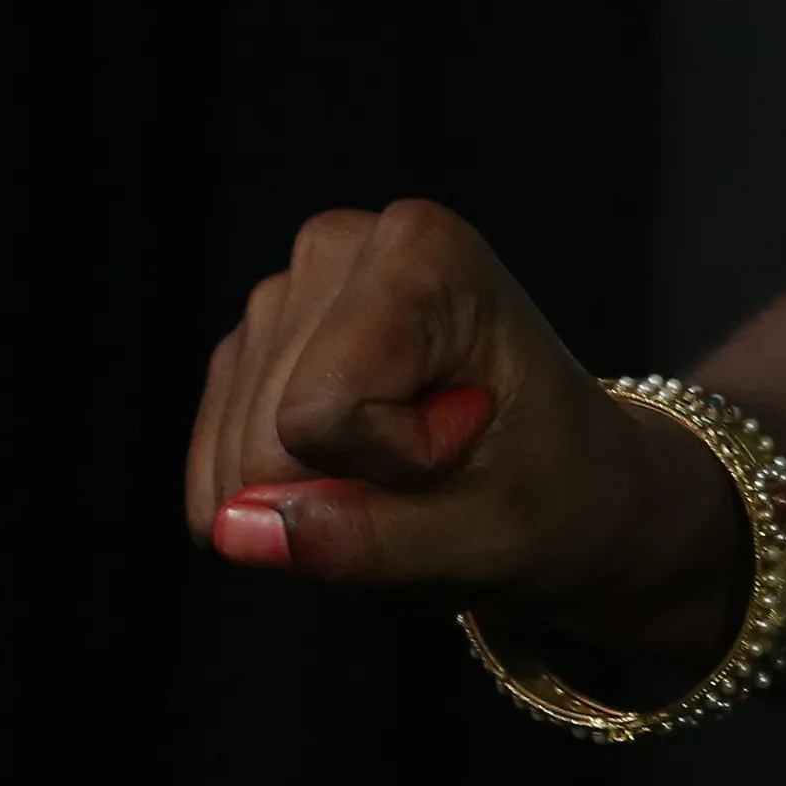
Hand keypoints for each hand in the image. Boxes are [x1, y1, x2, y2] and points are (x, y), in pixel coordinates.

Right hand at [180, 198, 746, 653]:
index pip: (323, 412)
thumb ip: (359, 539)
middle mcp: (338, 245)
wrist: (571, 486)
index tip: (471, 434)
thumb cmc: (550, 498)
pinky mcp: (250, 349)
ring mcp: (284, 294)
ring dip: (317, 495)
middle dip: (349, 484)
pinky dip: (279, 500)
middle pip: (269, 437)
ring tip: (407, 466)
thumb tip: (232, 529)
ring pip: (234, 458)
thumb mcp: (482, 540)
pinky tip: (358, 467)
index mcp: (422, 250)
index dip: (397, 462)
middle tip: (439, 465)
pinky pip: (214, 467)